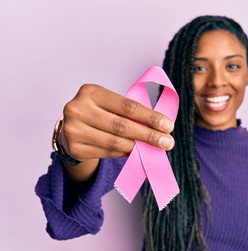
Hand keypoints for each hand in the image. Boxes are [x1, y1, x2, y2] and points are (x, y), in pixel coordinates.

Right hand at [60, 84, 174, 160]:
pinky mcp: (74, 148)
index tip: (168, 125)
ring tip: (155, 149)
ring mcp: (73, 130)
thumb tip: (159, 129)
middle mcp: (78, 109)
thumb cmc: (97, 113)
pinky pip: (107, 153)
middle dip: (148, 135)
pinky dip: (125, 153)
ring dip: (139, 147)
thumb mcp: (109, 104)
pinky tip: (136, 152)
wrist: (71, 127)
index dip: (150, 117)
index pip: (127, 106)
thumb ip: (129, 113)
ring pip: (115, 142)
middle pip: (122, 126)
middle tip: (168, 142)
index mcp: (90, 92)